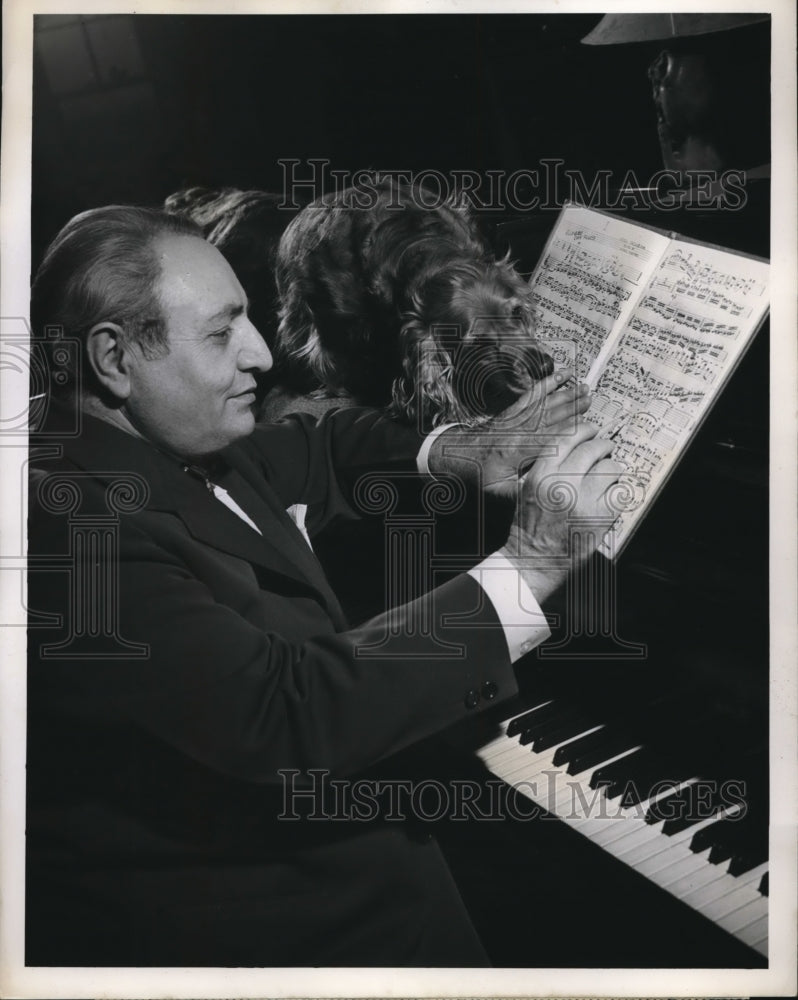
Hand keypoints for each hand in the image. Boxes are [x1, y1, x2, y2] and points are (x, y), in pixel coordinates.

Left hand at [427, 369, 591, 495]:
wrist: (458, 457)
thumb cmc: (479, 474)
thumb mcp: (499, 491)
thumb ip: (522, 492)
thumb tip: (544, 494)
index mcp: (516, 450)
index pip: (550, 438)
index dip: (571, 432)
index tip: (590, 428)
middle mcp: (516, 430)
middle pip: (550, 416)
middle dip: (572, 406)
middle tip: (591, 398)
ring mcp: (514, 418)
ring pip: (543, 403)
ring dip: (564, 394)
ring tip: (582, 387)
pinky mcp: (511, 411)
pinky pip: (531, 395)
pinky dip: (546, 384)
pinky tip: (559, 376)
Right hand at [498, 419, 623, 602]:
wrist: (531, 560)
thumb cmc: (529, 526)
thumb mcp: (527, 488)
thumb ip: (548, 466)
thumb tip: (578, 446)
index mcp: (541, 473)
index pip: (568, 437)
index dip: (585, 429)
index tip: (593, 429)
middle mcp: (562, 483)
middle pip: (593, 449)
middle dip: (604, 446)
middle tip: (607, 449)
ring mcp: (582, 500)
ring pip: (611, 468)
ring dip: (613, 470)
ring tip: (608, 477)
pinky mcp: (599, 517)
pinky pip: (620, 493)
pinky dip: (619, 492)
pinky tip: (611, 497)